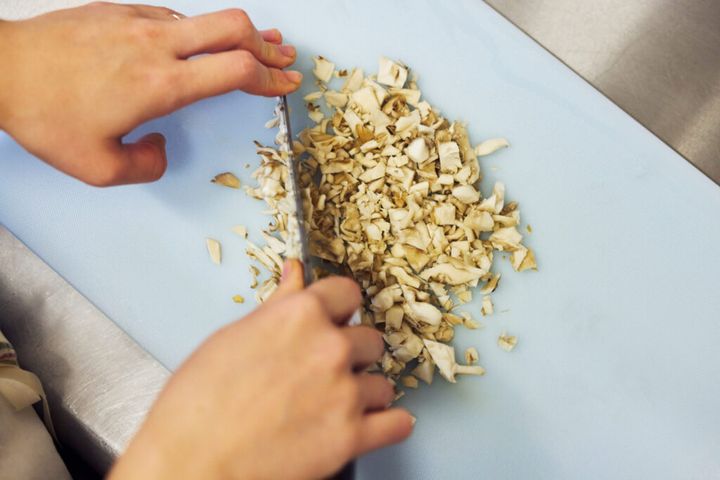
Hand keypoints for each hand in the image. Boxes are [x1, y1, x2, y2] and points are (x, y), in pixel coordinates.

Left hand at [0, 2, 301, 185]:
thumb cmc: (44, 116)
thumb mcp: (98, 168)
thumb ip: (146, 166)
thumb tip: (162, 149)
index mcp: (161, 84)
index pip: (236, 70)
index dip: (271, 78)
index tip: (288, 83)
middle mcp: (157, 45)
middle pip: (234, 27)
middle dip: (267, 44)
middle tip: (285, 58)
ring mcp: (139, 21)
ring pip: (206, 18)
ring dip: (238, 35)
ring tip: (257, 46)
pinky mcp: (122, 11)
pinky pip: (174, 17)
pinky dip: (200, 31)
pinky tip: (200, 45)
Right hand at [108, 260, 413, 479]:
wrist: (189, 463)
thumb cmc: (196, 404)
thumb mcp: (232, 338)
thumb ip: (276, 306)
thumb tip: (295, 275)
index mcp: (299, 315)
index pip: (347, 293)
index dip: (338, 309)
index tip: (335, 319)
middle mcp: (330, 348)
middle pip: (369, 339)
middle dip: (351, 354)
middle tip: (324, 371)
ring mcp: (345, 393)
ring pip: (382, 383)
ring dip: (364, 393)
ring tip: (333, 406)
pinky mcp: (352, 437)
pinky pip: (397, 423)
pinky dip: (387, 425)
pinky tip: (370, 425)